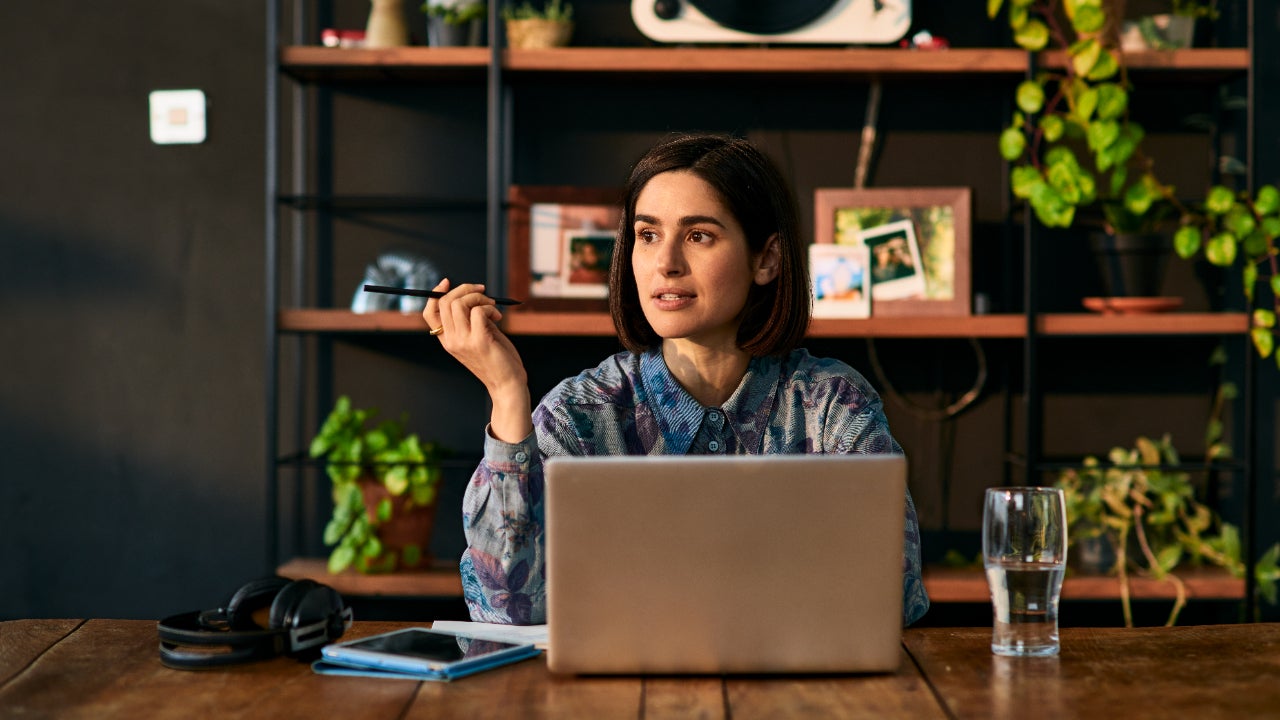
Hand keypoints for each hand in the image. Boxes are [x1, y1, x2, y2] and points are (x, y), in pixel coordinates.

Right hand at [423, 279, 532, 442]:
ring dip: (479, 298)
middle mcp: (451, 341)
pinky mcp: (479, 341)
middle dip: (465, 290)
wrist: (508, 384)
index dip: (435, 294)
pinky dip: (489, 308)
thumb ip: (472, 319)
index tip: (447, 283)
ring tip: (492, 308)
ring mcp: (463, 342)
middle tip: (483, 293)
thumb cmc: (497, 359)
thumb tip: (473, 295)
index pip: (430, 313)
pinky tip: (497, 318)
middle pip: (445, 302)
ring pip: (459, 304)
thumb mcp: (479, 336)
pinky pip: (478, 311)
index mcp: (447, 340)